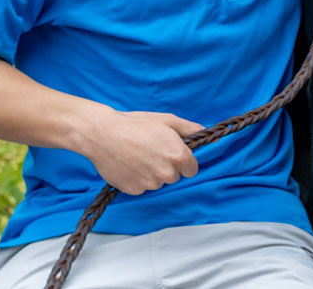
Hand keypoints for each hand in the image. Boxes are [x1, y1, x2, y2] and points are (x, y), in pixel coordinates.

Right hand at [85, 109, 203, 194]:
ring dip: (152, 173)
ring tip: (137, 155)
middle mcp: (167, 173)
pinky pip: (142, 187)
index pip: (192, 169)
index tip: (171, 152)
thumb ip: (190, 129)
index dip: (183, 160)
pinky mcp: (135, 190)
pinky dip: (138, 178)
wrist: (103, 134)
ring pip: (158, 182)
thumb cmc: (135, 125)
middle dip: (167, 166)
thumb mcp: (166, 120)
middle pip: (175, 176)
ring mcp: (150, 184)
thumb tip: (209, 135)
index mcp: (178, 156)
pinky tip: (129, 164)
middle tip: (151, 150)